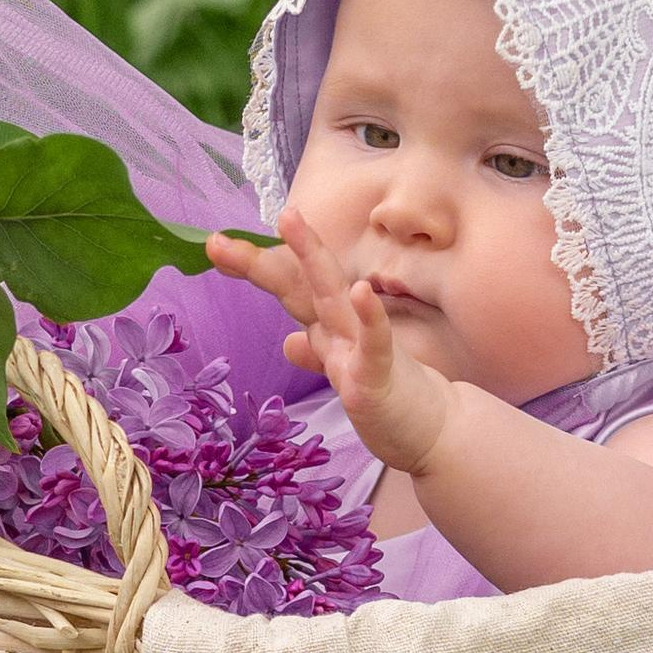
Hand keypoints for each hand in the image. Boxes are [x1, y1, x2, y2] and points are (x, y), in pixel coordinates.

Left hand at [207, 210, 449, 474]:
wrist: (435, 432)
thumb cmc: (393, 401)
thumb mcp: (346, 378)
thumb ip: (319, 356)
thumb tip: (290, 342)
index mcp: (331, 330)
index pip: (289, 290)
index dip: (255, 268)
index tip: (216, 247)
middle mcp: (344, 329)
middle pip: (298, 285)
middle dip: (260, 262)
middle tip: (217, 241)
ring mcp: (362, 348)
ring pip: (333, 298)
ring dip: (312, 258)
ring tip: (291, 220)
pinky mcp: (382, 375)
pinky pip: (377, 342)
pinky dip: (369, 317)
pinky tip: (362, 291)